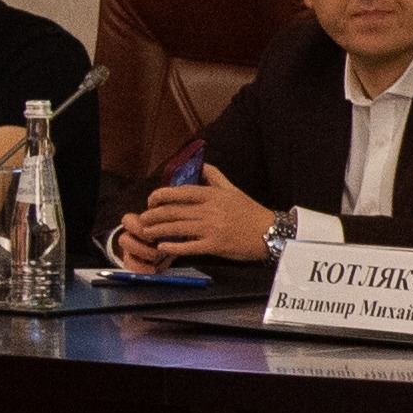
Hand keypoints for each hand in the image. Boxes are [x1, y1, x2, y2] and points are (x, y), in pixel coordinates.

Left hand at [118, 167, 278, 263]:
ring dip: (158, 231)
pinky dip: (173, 247)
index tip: (150, 200)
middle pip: (173, 211)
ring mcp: (211, 228)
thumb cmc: (250, 212)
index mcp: (212, 195)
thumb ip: (215, 176)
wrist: (270, 232)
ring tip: (147, 233)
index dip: (160, 196)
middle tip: (142, 220)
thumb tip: (200, 165)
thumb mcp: (232, 189)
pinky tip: (162, 247)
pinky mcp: (214, 245)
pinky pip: (189, 246)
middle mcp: (209, 210)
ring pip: (177, 228)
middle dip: (153, 215)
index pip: (180, 192)